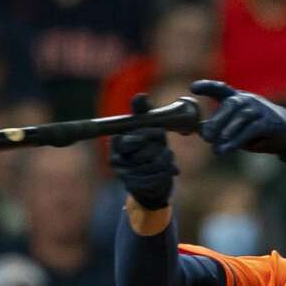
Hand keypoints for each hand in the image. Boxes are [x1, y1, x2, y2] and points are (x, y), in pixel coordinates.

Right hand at [110, 94, 177, 210]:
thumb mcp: (146, 126)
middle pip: (143, 149)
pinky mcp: (138, 188)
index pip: (129, 137)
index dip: (146, 135)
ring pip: (154, 162)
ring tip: (167, 156)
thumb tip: (141, 96)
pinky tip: (170, 168)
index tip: (159, 133)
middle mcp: (115, 160)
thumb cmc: (149, 145)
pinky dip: (169, 170)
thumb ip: (142, 111)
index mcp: (116, 142)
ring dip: (166, 157)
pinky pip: (159, 175)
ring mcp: (125, 176)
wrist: (153, 178)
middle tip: (162, 145)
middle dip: (159, 145)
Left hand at [191, 79, 285, 161]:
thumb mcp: (237, 130)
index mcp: (237, 98)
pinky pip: (251, 130)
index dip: (207, 87)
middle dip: (216, 121)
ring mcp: (260, 109)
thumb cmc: (258, 132)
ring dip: (227, 134)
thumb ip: (220, 129)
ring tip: (217, 150)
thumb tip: (201, 131)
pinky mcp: (269, 122)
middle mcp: (248, 100)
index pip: (221, 89)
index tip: (193, 88)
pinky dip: (238, 140)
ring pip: (240, 118)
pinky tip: (227, 150)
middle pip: (230, 105)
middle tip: (206, 137)